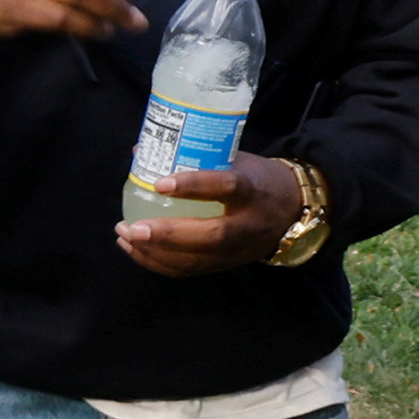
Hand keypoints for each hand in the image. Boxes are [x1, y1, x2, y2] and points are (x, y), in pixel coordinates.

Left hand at [118, 151, 303, 274]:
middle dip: (168, 234)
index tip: (160, 183)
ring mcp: (238, 250)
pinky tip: (135, 250)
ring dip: (155, 252)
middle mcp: (248, 225)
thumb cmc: (257, 179)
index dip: (194, 186)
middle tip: (132, 227)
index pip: (227, 187)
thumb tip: (141, 148)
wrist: (293, 209)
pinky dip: (159, 263)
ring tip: (124, 236)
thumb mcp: (236, 159)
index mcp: (253, 190)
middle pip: (211, 236)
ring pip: (197, 260)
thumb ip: (196, 155)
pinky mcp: (227, 265)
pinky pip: (191, 270)